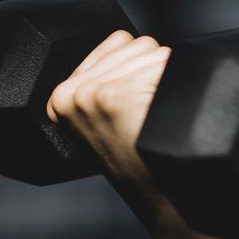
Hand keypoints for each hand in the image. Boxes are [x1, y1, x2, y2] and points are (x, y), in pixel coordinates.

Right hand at [46, 30, 176, 230]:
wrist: (160, 197)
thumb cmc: (141, 158)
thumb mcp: (106, 118)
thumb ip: (107, 77)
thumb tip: (130, 42)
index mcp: (61, 95)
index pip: (119, 41)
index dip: (140, 67)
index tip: (138, 102)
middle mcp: (71, 92)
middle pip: (139, 44)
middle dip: (153, 71)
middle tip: (149, 113)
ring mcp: (91, 94)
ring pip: (154, 51)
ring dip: (165, 77)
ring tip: (155, 115)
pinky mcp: (115, 97)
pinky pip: (165, 64)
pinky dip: (177, 83)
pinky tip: (164, 113)